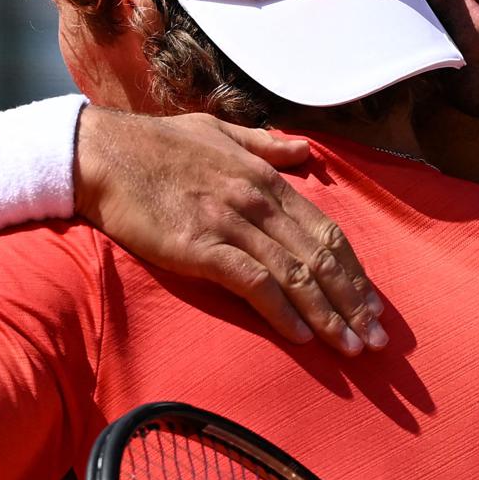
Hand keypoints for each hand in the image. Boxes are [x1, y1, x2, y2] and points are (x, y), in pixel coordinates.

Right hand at [75, 108, 387, 353]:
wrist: (102, 154)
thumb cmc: (156, 144)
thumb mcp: (219, 131)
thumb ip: (265, 144)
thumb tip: (304, 150)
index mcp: (266, 178)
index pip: (326, 231)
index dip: (354, 271)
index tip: (372, 304)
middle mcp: (257, 202)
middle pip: (320, 258)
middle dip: (353, 302)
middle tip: (377, 340)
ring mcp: (230, 224)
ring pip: (295, 275)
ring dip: (328, 316)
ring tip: (351, 348)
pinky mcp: (200, 247)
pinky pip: (253, 284)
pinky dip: (282, 312)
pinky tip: (301, 337)